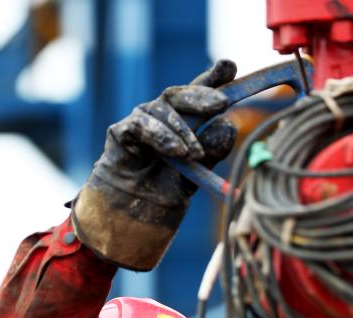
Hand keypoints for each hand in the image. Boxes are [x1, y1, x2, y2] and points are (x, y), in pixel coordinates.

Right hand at [72, 60, 237, 270]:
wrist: (134, 216)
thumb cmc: (164, 192)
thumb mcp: (197, 174)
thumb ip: (212, 151)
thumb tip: (228, 124)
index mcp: (183, 122)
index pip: (198, 94)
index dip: (213, 77)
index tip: (231, 66)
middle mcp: (161, 116)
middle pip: (180, 94)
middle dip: (202, 95)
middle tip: (221, 104)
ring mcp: (141, 120)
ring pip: (163, 109)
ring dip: (183, 130)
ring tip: (194, 154)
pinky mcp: (122, 131)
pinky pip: (141, 124)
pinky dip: (161, 136)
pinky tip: (175, 152)